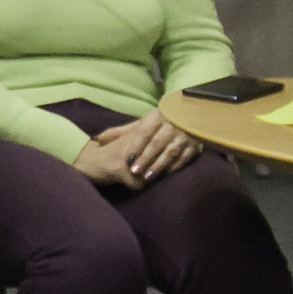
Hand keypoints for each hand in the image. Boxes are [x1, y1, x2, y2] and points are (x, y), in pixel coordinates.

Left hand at [79, 116, 195, 186]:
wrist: (191, 116)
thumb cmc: (160, 122)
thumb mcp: (143, 122)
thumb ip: (122, 131)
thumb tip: (98, 139)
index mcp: (157, 116)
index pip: (144, 132)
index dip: (136, 146)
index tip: (128, 159)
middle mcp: (172, 125)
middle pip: (157, 143)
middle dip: (145, 158)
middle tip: (134, 172)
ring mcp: (185, 136)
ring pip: (171, 152)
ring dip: (159, 165)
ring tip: (147, 178)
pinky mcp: (195, 146)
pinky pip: (184, 159)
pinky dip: (173, 168)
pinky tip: (164, 177)